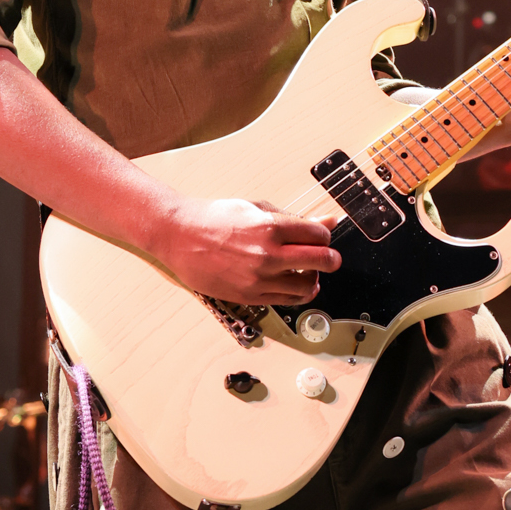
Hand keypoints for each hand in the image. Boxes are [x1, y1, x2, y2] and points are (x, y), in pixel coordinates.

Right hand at [152, 196, 340, 306]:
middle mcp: (268, 254)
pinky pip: (286, 301)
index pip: (320, 236)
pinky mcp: (250, 296)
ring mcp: (259, 279)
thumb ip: (295, 218)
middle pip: (322, 261)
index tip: (321, 237)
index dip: (325, 236)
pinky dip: (296, 294)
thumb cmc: (214, 219)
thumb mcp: (257, 208)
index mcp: (271, 227)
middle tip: (330, 259)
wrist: (180, 236)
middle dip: (331, 259)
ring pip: (308, 287)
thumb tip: (328, 222)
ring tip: (307, 273)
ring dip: (314, 279)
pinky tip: (292, 284)